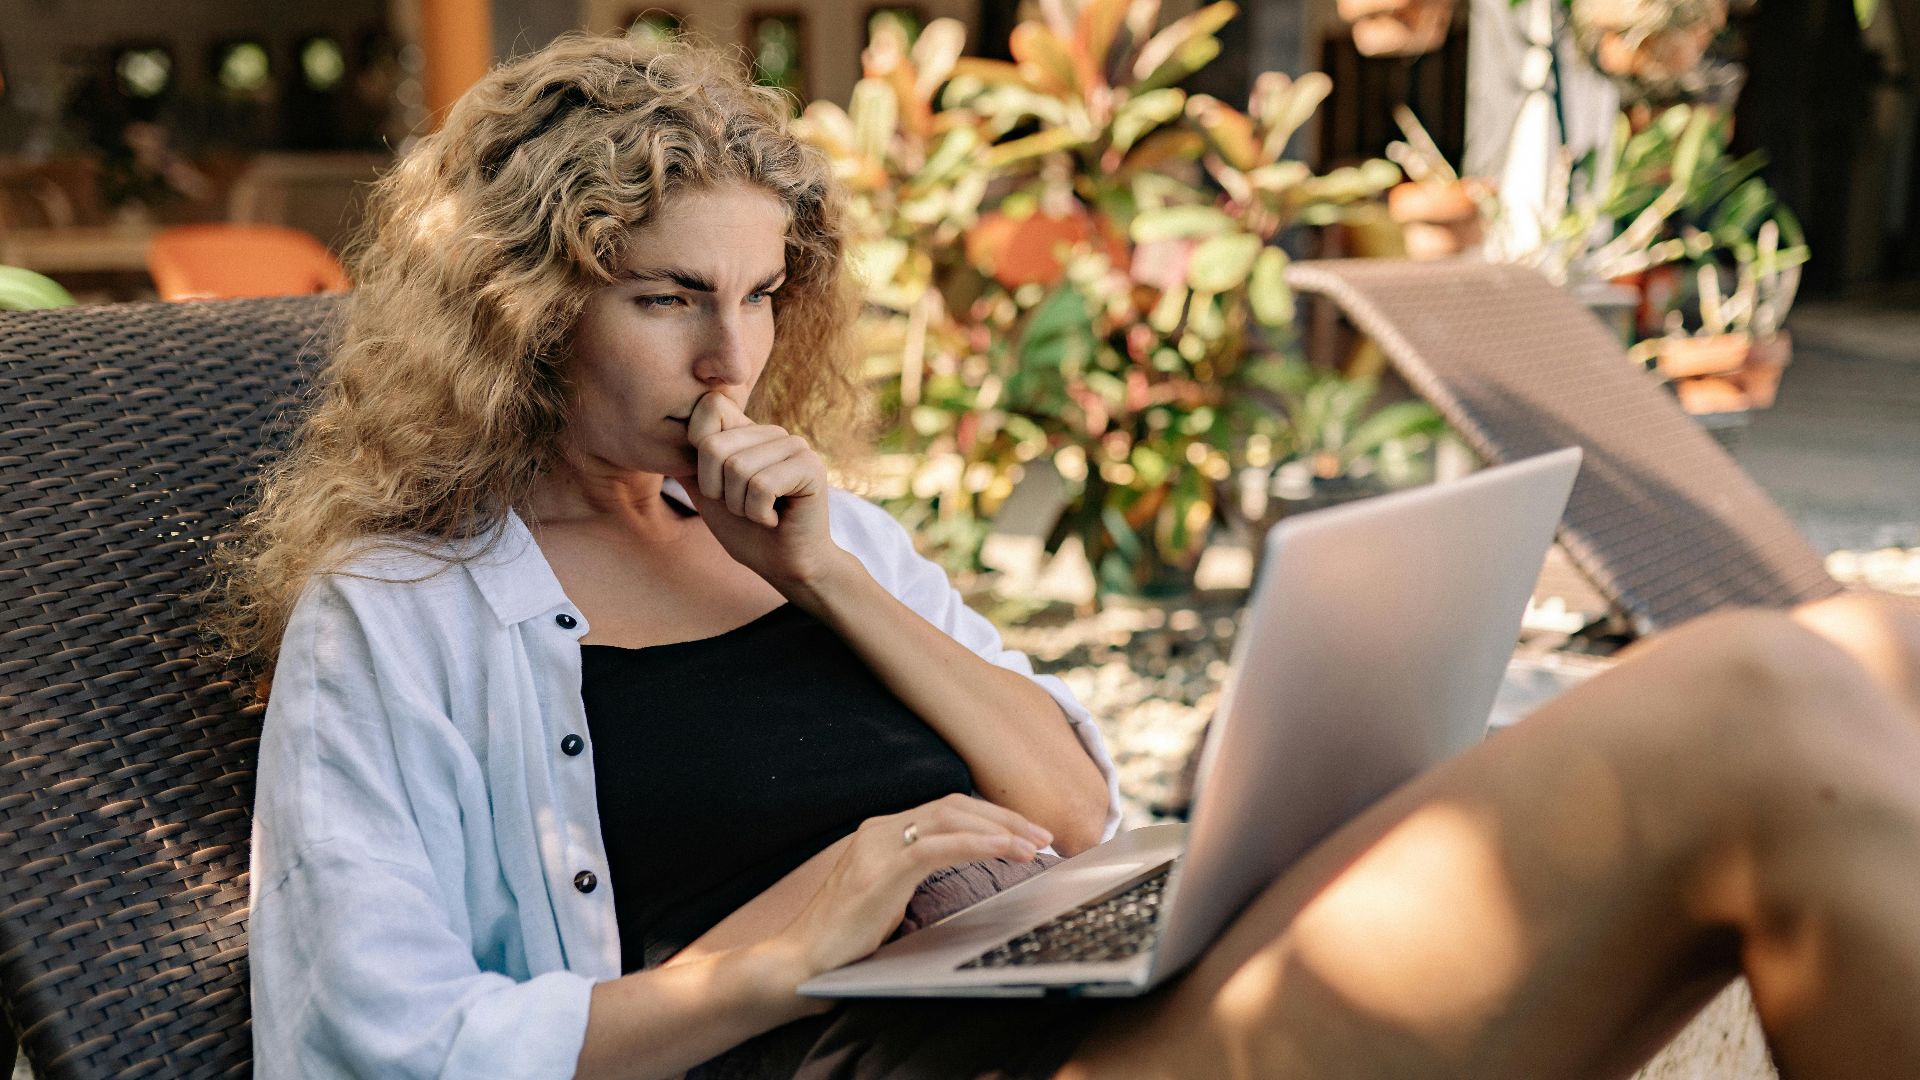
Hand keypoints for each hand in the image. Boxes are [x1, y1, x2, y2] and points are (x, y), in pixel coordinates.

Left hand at [679, 391, 838, 593]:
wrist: (785, 567)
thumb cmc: (747, 533)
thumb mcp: (706, 495)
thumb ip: (688, 464)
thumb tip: (655, 436)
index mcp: (747, 432)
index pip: (710, 407)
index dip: (699, 454)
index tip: (719, 487)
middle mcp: (772, 432)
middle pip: (714, 446)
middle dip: (718, 491)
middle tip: (743, 507)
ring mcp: (794, 446)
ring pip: (737, 468)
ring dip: (740, 506)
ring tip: (760, 514)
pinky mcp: (811, 466)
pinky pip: (761, 485)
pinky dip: (759, 514)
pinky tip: (775, 519)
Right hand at [767, 794, 1053, 982]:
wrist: (799, 963)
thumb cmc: (845, 938)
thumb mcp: (889, 896)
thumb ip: (916, 873)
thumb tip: (964, 868)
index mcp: (884, 833)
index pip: (948, 809)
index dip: (992, 816)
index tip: (1028, 832)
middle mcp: (880, 830)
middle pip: (955, 806)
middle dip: (1005, 818)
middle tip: (1044, 835)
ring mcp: (878, 848)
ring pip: (950, 818)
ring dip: (999, 829)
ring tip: (1034, 845)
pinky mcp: (880, 872)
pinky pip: (937, 847)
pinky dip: (975, 844)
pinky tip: (1004, 850)